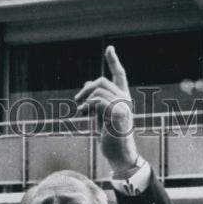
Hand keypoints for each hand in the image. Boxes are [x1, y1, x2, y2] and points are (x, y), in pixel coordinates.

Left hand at [74, 45, 139, 176]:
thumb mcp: (100, 114)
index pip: (120, 75)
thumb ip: (96, 99)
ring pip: (98, 90)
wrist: (119, 154)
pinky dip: (87, 106)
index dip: (114, 61)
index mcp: (123, 97)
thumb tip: (87, 83)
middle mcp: (125, 99)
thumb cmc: (110, 136)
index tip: (110, 48)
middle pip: (102, 81)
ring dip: (85, 100)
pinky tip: (83, 114)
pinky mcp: (118, 114)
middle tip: (77, 100)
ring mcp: (123, 106)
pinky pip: (98, 101)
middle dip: (86, 89)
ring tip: (81, 112)